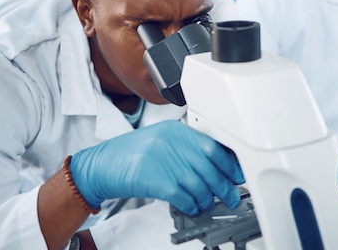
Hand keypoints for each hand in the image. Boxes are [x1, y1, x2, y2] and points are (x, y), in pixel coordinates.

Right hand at [69, 120, 244, 214]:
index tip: (237, 173)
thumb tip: (211, 166)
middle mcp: (171, 143)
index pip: (212, 146)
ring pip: (199, 184)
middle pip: (209, 167)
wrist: (100, 166)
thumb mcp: (158, 141)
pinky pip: (184, 197)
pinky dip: (192, 205)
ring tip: (207, 204)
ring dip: (207, 199)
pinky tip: (192, 208)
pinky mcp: (156, 181)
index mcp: (174, 131)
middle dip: (224, 186)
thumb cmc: (128, 155)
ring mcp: (164, 162)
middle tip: (230, 196)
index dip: (229, 163)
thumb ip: (183, 148)